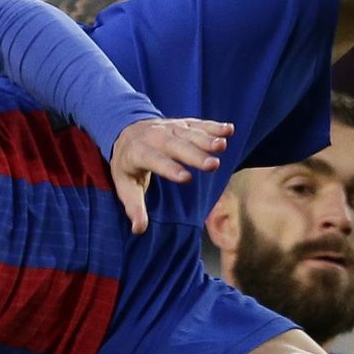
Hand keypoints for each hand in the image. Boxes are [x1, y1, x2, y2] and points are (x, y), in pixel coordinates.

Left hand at [110, 117, 232, 234]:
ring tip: (222, 146)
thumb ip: (134, 207)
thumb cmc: (128, 165)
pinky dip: (214, 127)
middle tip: (213, 166)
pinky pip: (198, 125)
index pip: (154, 160)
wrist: (126, 132)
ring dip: (206, 139)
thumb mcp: (125, 186)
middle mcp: (154, 137)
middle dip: (194, 155)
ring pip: (188, 133)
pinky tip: (229, 130)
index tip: (186, 178)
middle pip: (175, 146)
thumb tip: (139, 230)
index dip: (169, 169)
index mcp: (138, 153)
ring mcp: (169, 128)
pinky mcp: (182, 124)